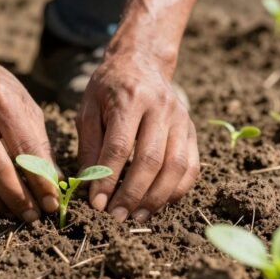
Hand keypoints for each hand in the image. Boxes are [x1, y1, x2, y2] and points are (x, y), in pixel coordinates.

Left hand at [77, 43, 199, 222]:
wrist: (141, 62)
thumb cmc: (108, 88)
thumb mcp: (88, 109)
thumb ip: (88, 146)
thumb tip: (88, 186)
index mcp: (130, 99)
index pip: (120, 147)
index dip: (108, 179)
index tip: (96, 203)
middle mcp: (161, 108)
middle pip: (151, 160)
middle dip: (132, 194)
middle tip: (115, 216)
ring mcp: (181, 119)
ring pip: (176, 167)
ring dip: (156, 198)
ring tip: (136, 216)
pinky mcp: (191, 130)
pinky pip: (192, 167)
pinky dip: (176, 190)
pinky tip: (157, 203)